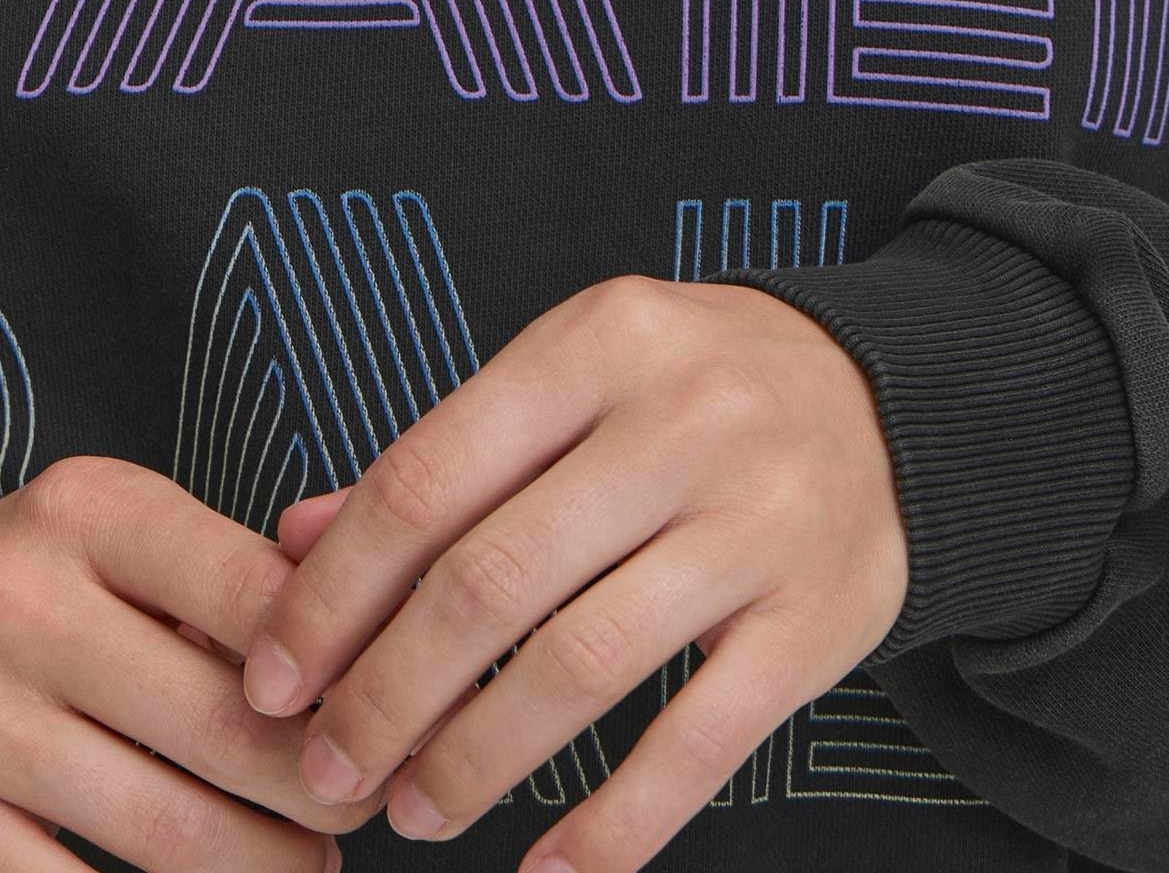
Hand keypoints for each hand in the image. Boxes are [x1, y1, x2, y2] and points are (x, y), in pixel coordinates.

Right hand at [0, 453, 390, 871]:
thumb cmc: (56, 588)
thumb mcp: (137, 540)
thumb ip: (248, 580)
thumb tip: (379, 657)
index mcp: (83, 510)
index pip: (254, 594)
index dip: (342, 670)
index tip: (387, 712)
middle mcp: (12, 602)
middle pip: (224, 729)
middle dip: (322, 787)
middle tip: (366, 805)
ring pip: (169, 836)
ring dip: (268, 867)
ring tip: (309, 863)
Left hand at [239, 276, 910, 872]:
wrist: (894, 398)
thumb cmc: (691, 393)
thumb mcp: (570, 379)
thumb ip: (441, 459)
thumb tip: (291, 542)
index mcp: (595, 343)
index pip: (427, 477)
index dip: (335, 593)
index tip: (274, 677)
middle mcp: (678, 421)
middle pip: (493, 579)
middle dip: (388, 693)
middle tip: (329, 772)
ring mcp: (757, 521)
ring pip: (582, 665)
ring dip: (477, 759)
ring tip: (414, 811)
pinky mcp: (819, 620)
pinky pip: (697, 745)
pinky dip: (612, 826)